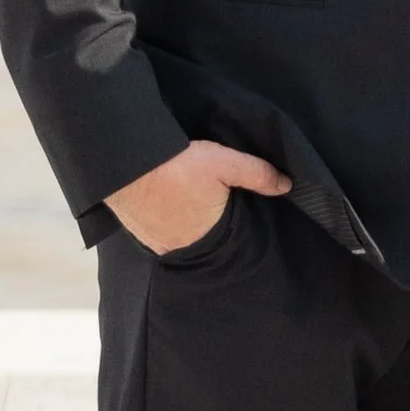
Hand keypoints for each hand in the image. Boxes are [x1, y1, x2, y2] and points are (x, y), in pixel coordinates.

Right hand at [108, 140, 289, 255]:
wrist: (123, 163)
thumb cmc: (175, 165)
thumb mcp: (224, 163)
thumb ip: (257, 174)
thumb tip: (287, 185)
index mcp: (207, 236)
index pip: (230, 239)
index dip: (236, 226)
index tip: (240, 213)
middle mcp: (181, 247)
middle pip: (205, 240)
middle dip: (212, 227)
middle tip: (214, 205)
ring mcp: (156, 242)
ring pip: (181, 237)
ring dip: (187, 225)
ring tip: (192, 203)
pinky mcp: (137, 232)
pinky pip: (159, 232)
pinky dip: (166, 222)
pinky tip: (168, 204)